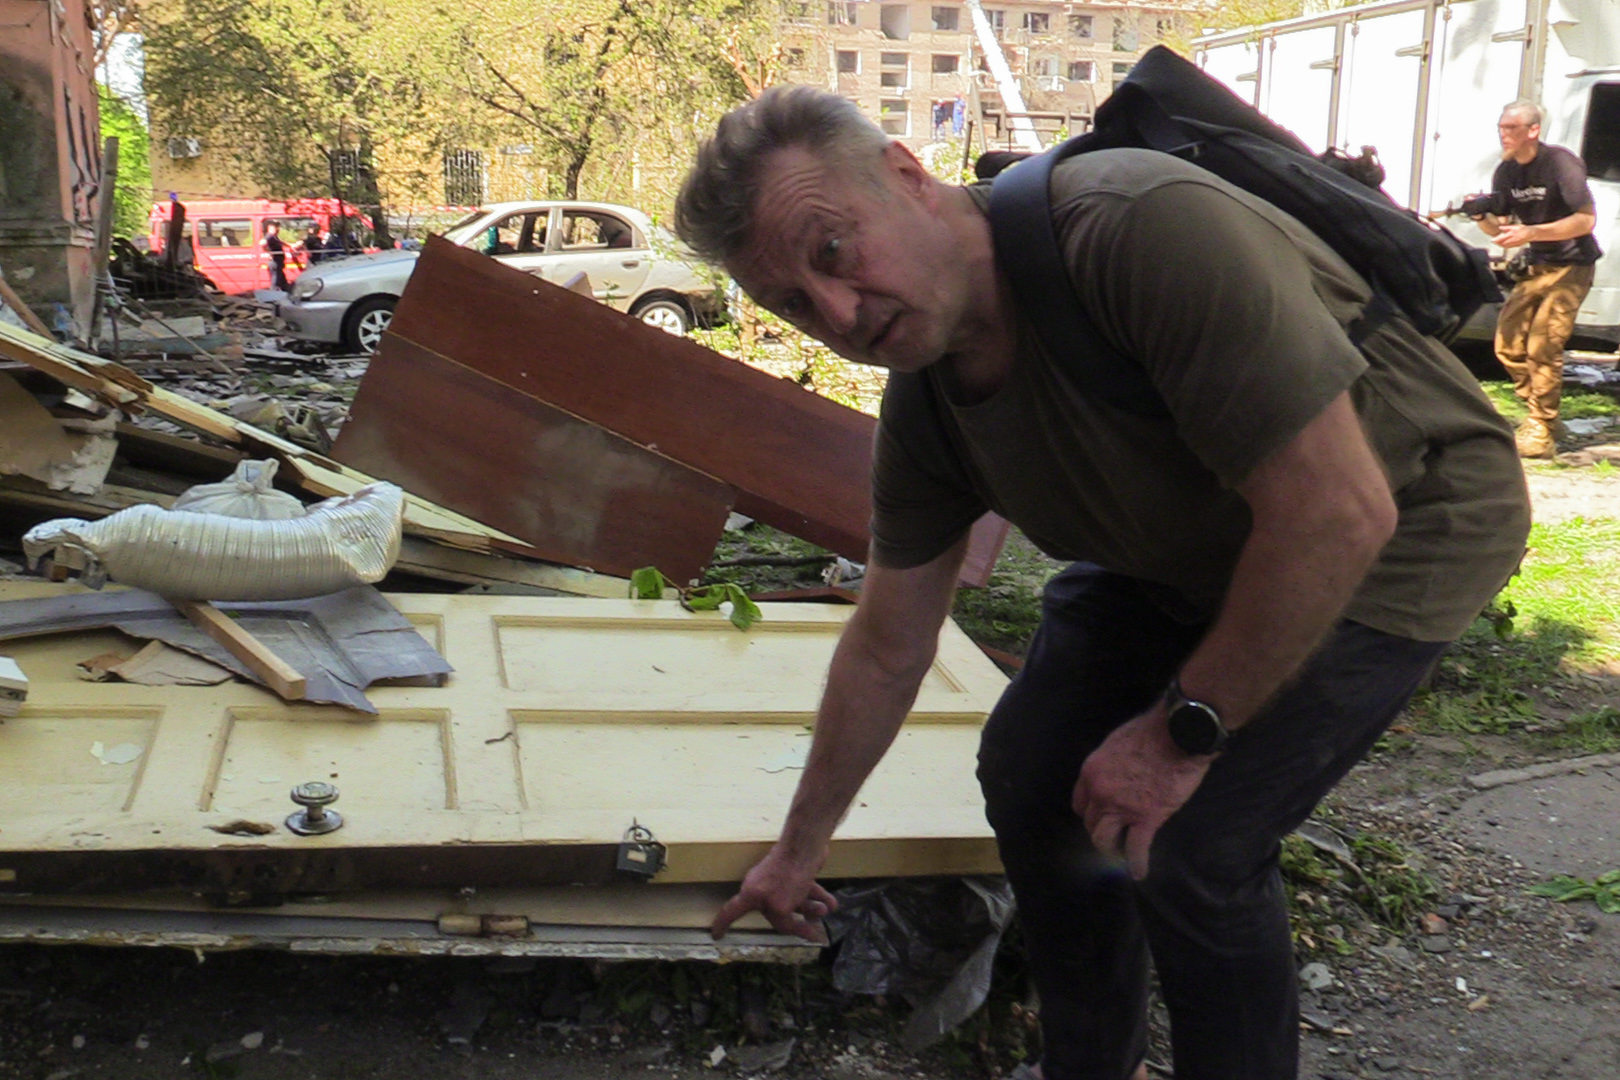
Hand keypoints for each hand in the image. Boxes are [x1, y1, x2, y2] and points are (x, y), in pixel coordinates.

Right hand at [711, 844, 838, 942]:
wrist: (805, 845)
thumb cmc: (788, 876)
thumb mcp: (781, 907)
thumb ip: (782, 922)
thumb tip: (791, 925)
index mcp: (750, 894)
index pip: (731, 911)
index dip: (723, 923)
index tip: (715, 935)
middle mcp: (761, 887)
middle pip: (775, 912)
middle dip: (796, 922)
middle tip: (813, 933)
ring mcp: (780, 879)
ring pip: (794, 901)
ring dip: (811, 909)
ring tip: (826, 910)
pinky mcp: (796, 872)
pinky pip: (806, 890)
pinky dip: (819, 897)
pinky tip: (832, 903)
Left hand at [1072, 708, 1214, 879]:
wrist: (1177, 733)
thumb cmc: (1152, 731)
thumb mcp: (1117, 743)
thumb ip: (1112, 763)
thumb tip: (1117, 772)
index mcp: (1092, 771)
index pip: (1081, 803)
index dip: (1090, 814)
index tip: (1100, 818)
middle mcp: (1100, 792)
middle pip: (1091, 823)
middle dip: (1101, 831)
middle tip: (1113, 838)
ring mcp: (1122, 807)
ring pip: (1104, 839)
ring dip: (1110, 850)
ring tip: (1119, 856)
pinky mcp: (1147, 818)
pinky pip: (1136, 848)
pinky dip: (1136, 863)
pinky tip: (1138, 872)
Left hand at [1495, 223, 1534, 248]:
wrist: (1532, 234)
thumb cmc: (1523, 229)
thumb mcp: (1515, 226)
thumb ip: (1507, 227)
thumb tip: (1499, 227)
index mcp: (1512, 234)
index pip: (1502, 238)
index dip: (1496, 240)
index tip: (1492, 240)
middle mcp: (1513, 240)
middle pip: (1502, 243)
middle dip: (1497, 243)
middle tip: (1493, 241)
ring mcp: (1515, 243)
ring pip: (1505, 246)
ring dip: (1500, 245)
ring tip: (1496, 243)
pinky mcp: (1516, 245)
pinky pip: (1509, 247)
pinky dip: (1504, 246)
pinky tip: (1502, 244)